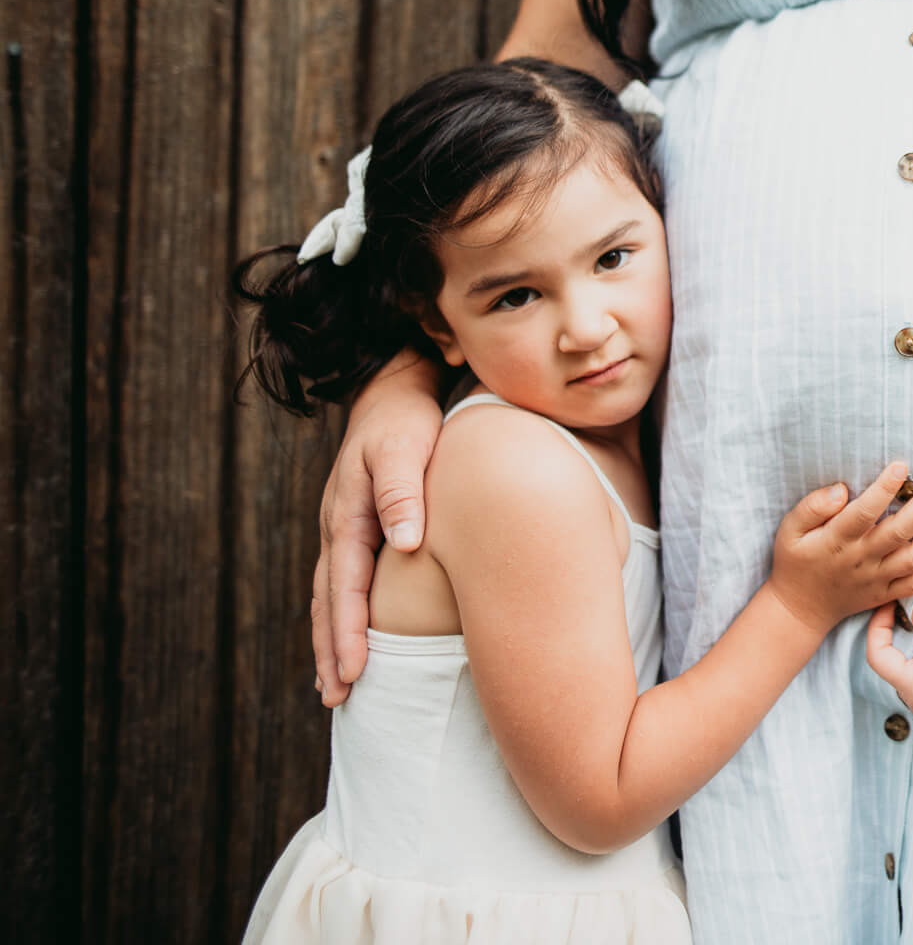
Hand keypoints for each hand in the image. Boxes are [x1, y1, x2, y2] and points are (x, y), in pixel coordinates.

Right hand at [313, 356, 442, 705]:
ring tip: (335, 685)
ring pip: (332, 595)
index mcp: (347, 515)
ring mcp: (344, 529)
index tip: (351, 672)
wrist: (394, 391)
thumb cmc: (406, 419)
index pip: (346, 586)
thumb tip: (406, 543)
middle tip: (336, 697)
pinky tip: (350, 636)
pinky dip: (343, 614)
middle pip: (329, 600)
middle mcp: (338, 527)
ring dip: (332, 639)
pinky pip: (345, 582)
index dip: (348, 631)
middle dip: (330, 649)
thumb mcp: (405, 446)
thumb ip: (403, 492)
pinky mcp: (358, 528)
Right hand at [764, 463, 912, 636]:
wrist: (800, 608)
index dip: (885, 487)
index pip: (865, 511)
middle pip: (900, 531)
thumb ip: (812, 507)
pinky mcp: (886, 594)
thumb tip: (841, 489)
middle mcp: (860, 559)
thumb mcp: (790, 529)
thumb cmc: (796, 560)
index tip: (902, 465)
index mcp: (836, 540)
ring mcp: (876, 579)